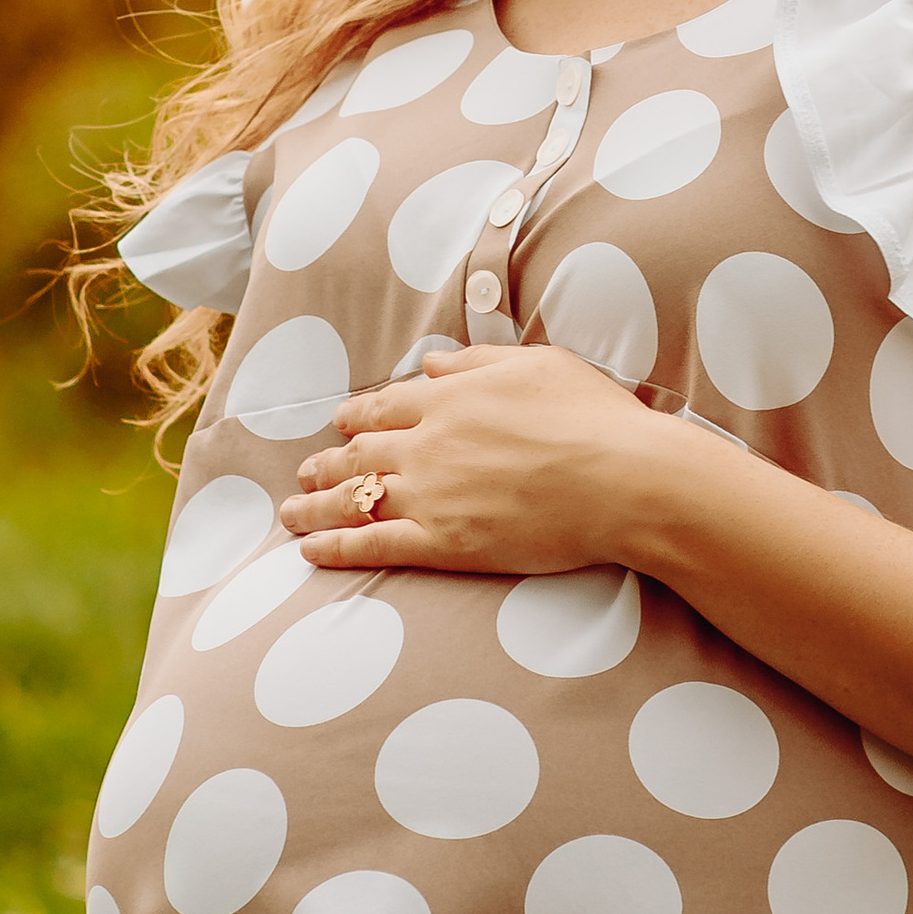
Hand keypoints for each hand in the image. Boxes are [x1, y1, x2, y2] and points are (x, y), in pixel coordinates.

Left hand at [282, 341, 667, 577]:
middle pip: (362, 452)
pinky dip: (335, 547)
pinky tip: (309, 551)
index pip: (386, 405)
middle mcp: (429, 443)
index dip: (358, 415)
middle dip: (329, 462)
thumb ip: (478, 362)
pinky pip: (373, 545)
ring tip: (291, 510)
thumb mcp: (537, 364)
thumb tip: (435, 364)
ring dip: (316, 504)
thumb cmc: (593, 416)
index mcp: (450, 398)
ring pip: (355, 498)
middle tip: (308, 469)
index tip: (341, 422)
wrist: (621, 479)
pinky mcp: (443, 544)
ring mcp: (431, 495)